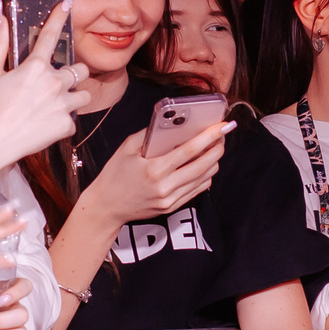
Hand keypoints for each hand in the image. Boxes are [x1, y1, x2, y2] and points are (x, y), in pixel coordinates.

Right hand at [0, 2, 88, 166]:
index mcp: (34, 67)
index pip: (51, 34)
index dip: (60, 14)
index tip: (68, 1)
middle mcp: (53, 83)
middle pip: (80, 68)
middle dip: (71, 74)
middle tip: (55, 83)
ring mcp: (62, 105)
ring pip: (84, 94)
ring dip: (73, 97)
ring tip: (54, 104)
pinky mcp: (66, 125)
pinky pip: (73, 119)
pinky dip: (63, 121)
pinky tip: (46, 123)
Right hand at [82, 123, 231, 225]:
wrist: (106, 206)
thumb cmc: (114, 175)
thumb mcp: (126, 148)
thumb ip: (149, 134)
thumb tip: (172, 122)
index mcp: (154, 169)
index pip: (190, 150)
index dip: (209, 136)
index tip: (221, 125)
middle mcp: (165, 186)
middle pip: (204, 165)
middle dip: (218, 147)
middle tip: (222, 135)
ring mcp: (170, 199)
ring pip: (205, 178)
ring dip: (213, 161)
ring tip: (214, 148)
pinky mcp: (172, 207)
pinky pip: (198, 190)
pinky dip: (205, 176)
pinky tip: (204, 165)